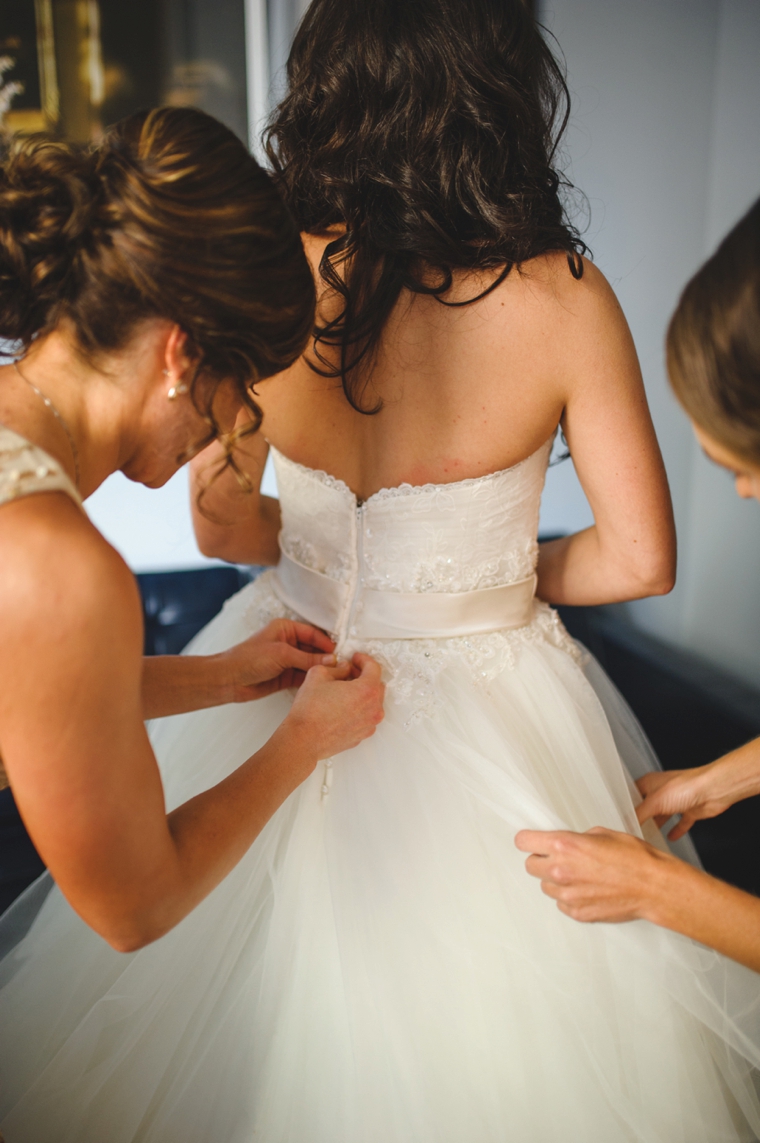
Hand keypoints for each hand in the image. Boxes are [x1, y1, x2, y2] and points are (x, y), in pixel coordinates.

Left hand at [218, 619, 336, 700]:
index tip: (339, 653)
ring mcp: (287, 660)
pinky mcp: (285, 676)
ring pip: (310, 664)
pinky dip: (312, 679)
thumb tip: (331, 660)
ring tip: (335, 677)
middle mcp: (288, 643)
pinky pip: (303, 676)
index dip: (326, 643)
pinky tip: (322, 684)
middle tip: (341, 667)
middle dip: (325, 658)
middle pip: (313, 649)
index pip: (312, 634)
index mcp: (286, 629)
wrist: (228, 680)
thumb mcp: (281, 654)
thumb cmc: (249, 658)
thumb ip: (307, 658)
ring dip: (320, 670)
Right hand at [286, 652, 384, 759]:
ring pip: (372, 702)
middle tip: (349, 672)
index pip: (373, 667)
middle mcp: (373, 709)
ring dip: (362, 693)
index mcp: (367, 690)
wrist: (304, 739)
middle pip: (376, 685)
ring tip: (344, 690)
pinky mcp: (361, 735)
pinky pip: (366, 717)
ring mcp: (369, 725)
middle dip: (364, 676)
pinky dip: (359, 709)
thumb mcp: (318, 675)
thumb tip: (342, 669)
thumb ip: (335, 667)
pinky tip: (343, 707)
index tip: (356, 658)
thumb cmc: (310, 711)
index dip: (363, 659)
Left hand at [514, 826, 673, 923]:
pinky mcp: (577, 913)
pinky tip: (587, 890)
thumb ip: (577, 838)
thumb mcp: (602, 834)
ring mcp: (568, 895)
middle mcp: (561, 870)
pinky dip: (569, 897)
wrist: (654, 887)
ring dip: (555, 880)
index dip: (528, 841)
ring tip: (579, 875)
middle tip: (558, 858)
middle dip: (541, 860)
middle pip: (530, 865)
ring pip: (545, 886)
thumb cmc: (634, 858)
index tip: (532, 842)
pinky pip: (561, 903)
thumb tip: (567, 844)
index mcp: (564, 845)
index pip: (523, 842)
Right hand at [635, 739, 759, 839]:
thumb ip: (639, 814)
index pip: (632, 794)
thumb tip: (626, 823)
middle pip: (647, 806)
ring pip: (663, 815)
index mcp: (650, 783)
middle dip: (640, 817)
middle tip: (631, 830)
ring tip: (647, 836)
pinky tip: (671, 838)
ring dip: (657, 824)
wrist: (713, 790)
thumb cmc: (685, 787)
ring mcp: (676, 801)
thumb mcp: (655, 802)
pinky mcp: (689, 810)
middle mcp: (661, 791)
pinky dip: (676, 830)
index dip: (625, 805)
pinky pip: (681, 822)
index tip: (618, 818)